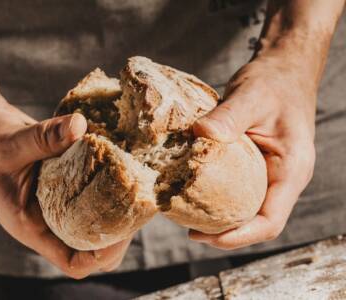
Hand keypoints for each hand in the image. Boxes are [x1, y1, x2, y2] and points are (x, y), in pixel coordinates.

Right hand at [0, 103, 130, 277]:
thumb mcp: (10, 143)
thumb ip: (43, 137)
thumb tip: (80, 126)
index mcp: (33, 226)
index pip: (73, 261)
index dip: (101, 254)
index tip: (123, 230)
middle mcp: (51, 219)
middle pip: (94, 245)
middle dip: (119, 231)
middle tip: (136, 201)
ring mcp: (61, 202)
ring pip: (97, 218)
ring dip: (118, 205)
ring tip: (134, 183)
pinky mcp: (68, 183)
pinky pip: (93, 191)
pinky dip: (109, 182)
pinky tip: (121, 162)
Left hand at [190, 56, 315, 249]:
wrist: (283, 69)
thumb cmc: (274, 82)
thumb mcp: (252, 96)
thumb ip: (229, 116)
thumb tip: (198, 134)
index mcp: (291, 169)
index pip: (270, 221)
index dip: (238, 237)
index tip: (204, 236)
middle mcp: (283, 178)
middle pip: (256, 222)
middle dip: (224, 232)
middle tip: (189, 230)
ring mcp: (271, 173)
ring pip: (248, 209)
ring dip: (221, 218)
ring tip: (189, 216)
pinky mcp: (257, 165)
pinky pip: (240, 191)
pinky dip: (219, 197)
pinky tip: (195, 191)